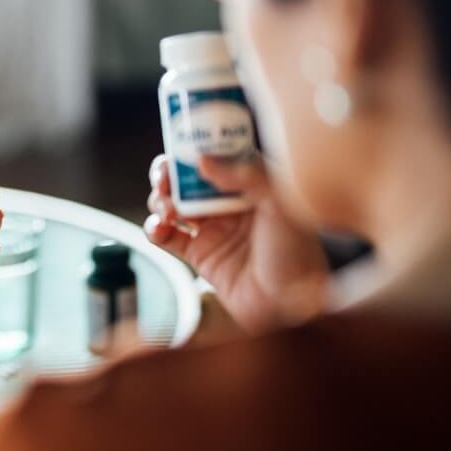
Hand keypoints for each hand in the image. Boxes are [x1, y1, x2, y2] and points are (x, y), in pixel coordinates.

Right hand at [145, 153, 328, 331]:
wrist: (290, 306)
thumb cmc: (296, 253)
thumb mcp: (280, 203)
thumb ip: (244, 175)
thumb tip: (202, 159)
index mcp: (251, 184)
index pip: (217, 154)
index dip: (196, 145)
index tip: (180, 143)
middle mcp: (229, 203)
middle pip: (187, 177)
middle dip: (169, 173)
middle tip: (164, 177)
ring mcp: (212, 228)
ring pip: (172, 203)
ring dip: (160, 200)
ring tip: (167, 210)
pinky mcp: (198, 255)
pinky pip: (166, 236)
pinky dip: (154, 228)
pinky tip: (159, 227)